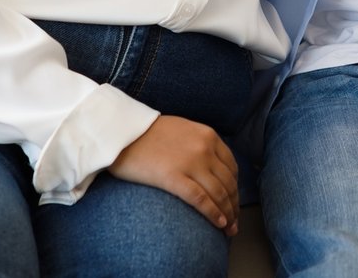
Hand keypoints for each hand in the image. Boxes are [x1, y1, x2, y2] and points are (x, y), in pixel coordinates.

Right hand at [110, 115, 240, 234]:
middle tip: (235, 221)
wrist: (122, 131)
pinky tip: (219, 223)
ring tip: (229, 228)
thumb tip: (210, 165)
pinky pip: (201, 199)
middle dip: (234, 205)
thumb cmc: (148, 133)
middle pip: (228, 183)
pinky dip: (213, 213)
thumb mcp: (183, 130)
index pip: (231, 167)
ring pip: (219, 193)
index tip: (234, 202)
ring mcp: (190, 163)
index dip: (235, 189)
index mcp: (208, 136)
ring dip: (228, 213)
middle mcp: (204, 148)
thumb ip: (200, 144)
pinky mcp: (173, 177)